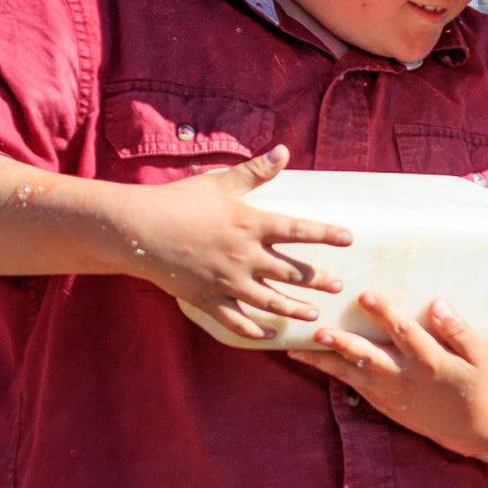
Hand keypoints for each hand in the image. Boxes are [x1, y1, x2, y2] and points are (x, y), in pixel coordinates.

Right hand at [125, 145, 353, 339]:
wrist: (138, 229)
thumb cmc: (179, 201)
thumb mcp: (220, 183)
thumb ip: (255, 171)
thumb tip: (284, 151)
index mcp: (251, 225)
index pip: (298, 230)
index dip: (326, 234)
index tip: (349, 239)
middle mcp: (245, 257)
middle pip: (291, 272)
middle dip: (318, 281)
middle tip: (338, 286)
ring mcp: (228, 282)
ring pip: (271, 302)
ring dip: (295, 310)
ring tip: (314, 315)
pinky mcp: (209, 300)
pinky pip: (237, 322)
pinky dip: (255, 331)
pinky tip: (271, 336)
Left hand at [287, 293, 487, 459]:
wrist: (472, 426)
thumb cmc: (476, 382)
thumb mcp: (480, 356)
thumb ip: (460, 330)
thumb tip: (438, 304)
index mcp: (432, 362)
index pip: (405, 334)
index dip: (386, 314)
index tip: (366, 295)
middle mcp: (406, 378)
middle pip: (371, 357)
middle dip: (345, 342)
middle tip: (320, 328)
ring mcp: (390, 392)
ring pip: (352, 374)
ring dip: (324, 360)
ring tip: (298, 348)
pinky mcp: (380, 401)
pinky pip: (349, 384)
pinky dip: (327, 370)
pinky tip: (304, 356)